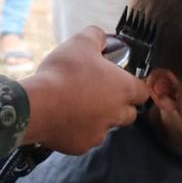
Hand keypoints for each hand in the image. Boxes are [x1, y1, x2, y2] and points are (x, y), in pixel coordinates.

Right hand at [19, 27, 148, 153]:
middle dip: (119, 105)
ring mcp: (99, 133)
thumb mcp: (81, 41)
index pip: (143, 91)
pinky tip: (63, 119)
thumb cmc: (64, 71)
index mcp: (123, 89)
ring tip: (77, 105)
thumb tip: (102, 37)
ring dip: (98, 118)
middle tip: (99, 92)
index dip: (134, 85)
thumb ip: (97, 36)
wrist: (37, 104)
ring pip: (106, 127)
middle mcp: (116, 114)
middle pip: (129, 113)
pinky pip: (85, 139)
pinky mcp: (81, 146)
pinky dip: (78, 130)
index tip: (122, 80)